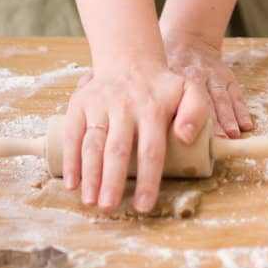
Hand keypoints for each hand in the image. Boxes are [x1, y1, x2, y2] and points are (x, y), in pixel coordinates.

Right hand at [62, 56, 207, 213]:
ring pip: (93, 143)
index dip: (147, 179)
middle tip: (109, 207)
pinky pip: (72, 134)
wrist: (130, 59)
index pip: (151, 149)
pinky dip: (70, 159)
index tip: (143, 205)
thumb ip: (197, 111)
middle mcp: (125, 107)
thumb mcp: (189, 91)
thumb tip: (186, 137)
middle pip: (118, 149)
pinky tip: (71, 182)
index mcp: (153, 109)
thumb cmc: (161, 88)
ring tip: (90, 201)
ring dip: (90, 174)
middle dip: (112, 180)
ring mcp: (100, 105)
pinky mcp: (80, 105)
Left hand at [160, 26, 252, 139]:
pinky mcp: (227, 77)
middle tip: (218, 140)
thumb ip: (155, 94)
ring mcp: (215, 76)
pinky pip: (236, 94)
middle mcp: (199, 75)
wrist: (189, 39)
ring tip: (233, 134)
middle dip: (214, 120)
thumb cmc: (168, 61)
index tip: (190, 135)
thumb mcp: (157, 71)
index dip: (188, 115)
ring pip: (223, 97)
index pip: (183, 96)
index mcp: (178, 75)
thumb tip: (147, 125)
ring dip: (229, 117)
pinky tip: (246, 124)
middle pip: (206, 99)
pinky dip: (242, 109)